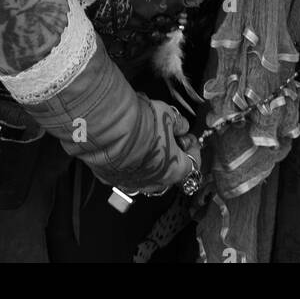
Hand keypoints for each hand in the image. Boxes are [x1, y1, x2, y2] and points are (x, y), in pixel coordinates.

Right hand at [17, 36, 197, 193]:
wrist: (107, 127)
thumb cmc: (140, 122)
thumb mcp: (167, 114)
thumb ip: (178, 123)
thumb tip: (182, 125)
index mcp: (173, 170)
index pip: (192, 165)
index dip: (192, 149)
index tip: (188, 137)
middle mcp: (153, 183)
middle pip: (168, 172)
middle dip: (169, 155)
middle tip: (167, 136)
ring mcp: (130, 184)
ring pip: (145, 175)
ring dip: (148, 161)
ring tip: (144, 139)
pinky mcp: (110, 179)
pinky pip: (123, 173)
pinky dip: (126, 162)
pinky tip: (123, 145)